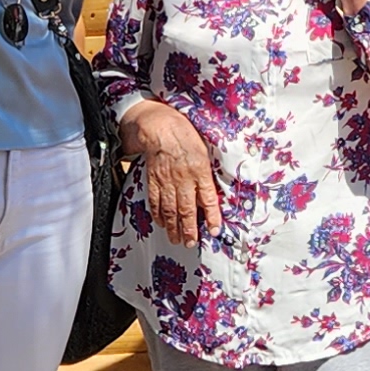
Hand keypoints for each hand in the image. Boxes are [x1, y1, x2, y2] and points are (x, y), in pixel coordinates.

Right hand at [122, 100, 222, 242]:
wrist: (160, 126)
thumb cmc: (185, 134)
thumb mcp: (205, 150)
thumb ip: (208, 172)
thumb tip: (214, 191)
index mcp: (200, 170)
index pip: (208, 198)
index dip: (212, 216)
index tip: (216, 230)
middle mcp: (184, 178)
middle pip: (187, 209)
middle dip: (190, 229)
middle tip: (191, 243)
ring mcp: (167, 181)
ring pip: (170, 209)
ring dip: (174, 227)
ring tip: (178, 240)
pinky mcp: (153, 180)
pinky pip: (156, 201)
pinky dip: (159, 215)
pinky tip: (162, 223)